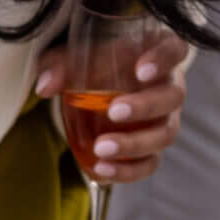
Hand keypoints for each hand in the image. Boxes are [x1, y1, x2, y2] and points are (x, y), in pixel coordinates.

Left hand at [32, 31, 192, 184]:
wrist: (105, 86)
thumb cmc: (100, 63)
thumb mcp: (80, 56)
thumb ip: (62, 65)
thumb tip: (45, 86)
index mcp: (159, 53)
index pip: (174, 49)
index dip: (163, 59)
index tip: (141, 70)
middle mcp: (170, 86)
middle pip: (172, 97)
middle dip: (145, 106)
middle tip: (114, 112)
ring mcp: (167, 119)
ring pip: (165, 134)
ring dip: (134, 144)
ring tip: (101, 149)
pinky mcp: (154, 147)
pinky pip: (150, 163)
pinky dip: (128, 170)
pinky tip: (101, 169)